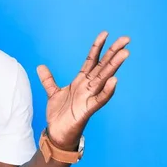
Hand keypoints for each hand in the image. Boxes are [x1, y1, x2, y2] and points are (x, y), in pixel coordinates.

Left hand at [37, 32, 129, 149]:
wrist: (57, 134)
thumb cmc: (60, 114)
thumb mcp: (52, 93)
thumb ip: (48, 80)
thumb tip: (40, 66)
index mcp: (80, 82)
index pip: (91, 61)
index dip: (97, 47)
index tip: (105, 33)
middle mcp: (88, 87)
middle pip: (102, 66)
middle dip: (113, 53)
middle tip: (126, 39)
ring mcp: (89, 98)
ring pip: (103, 79)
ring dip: (114, 66)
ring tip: (124, 53)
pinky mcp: (87, 110)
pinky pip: (99, 99)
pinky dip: (107, 90)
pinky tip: (114, 80)